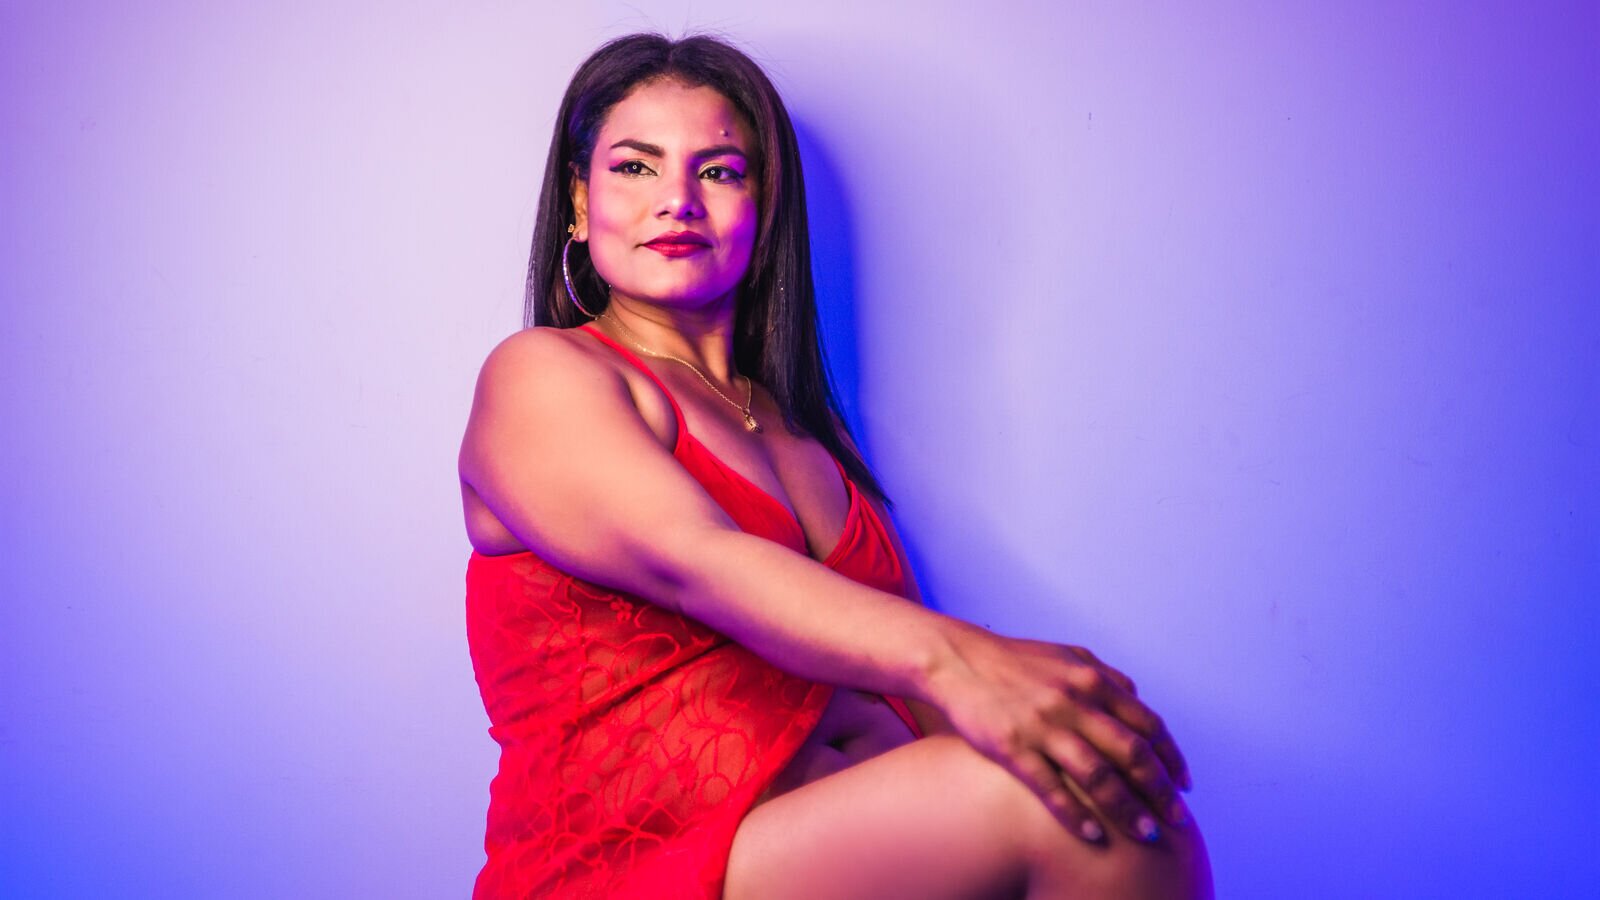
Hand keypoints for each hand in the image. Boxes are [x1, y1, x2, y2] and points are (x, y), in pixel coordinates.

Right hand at [926, 621, 1192, 843]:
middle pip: (1132, 754)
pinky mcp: (1012, 747)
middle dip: (1161, 792)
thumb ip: (1105, 676)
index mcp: (1092, 680)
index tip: (1185, 785)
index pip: (1147, 724)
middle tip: (1178, 820)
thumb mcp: (1066, 656)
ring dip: (1127, 809)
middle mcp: (1074, 702)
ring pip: (1098, 775)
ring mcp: (1043, 725)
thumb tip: (1137, 698)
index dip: (1172, 758)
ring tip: (1146, 834)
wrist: (956, 659)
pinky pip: (1050, 788)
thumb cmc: (1013, 661)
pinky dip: (1075, 814)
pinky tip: (1093, 835)